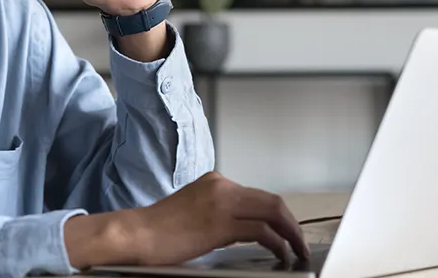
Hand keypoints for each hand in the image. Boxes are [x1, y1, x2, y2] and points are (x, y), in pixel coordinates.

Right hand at [64, 172, 308, 268]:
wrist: (136, 233)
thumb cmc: (158, 230)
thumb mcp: (194, 211)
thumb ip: (219, 214)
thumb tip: (244, 229)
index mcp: (215, 182)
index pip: (258, 195)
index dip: (278, 215)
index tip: (287, 230)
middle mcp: (221, 186)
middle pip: (272, 200)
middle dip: (292, 223)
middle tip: (301, 242)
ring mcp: (222, 203)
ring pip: (273, 212)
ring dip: (291, 234)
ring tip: (298, 251)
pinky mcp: (220, 223)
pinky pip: (261, 231)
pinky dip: (278, 244)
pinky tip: (281, 255)